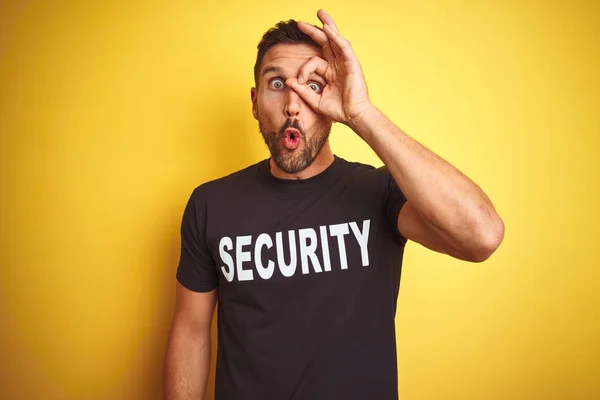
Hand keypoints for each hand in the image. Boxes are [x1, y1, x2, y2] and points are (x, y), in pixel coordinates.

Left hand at [286, 9, 372, 126]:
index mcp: (329, 73)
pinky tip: (327, 28)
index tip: (300, 81)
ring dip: (327, 25)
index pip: (313, 62)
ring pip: (335, 39)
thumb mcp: (315, 99)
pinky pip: (343, 46)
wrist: (352, 116)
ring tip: (319, 13)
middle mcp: (337, 65)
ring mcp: (345, 62)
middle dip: (313, 31)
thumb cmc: (338, 110)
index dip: (304, 69)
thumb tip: (288, 81)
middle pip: (325, 43)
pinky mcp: (352, 63)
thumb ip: (302, 90)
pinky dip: (335, 37)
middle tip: (300, 23)